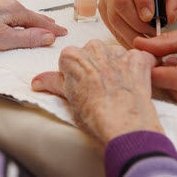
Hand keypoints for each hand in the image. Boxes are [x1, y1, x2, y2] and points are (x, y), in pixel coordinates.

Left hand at [0, 0, 66, 51]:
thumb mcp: (2, 39)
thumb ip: (26, 38)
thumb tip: (49, 36)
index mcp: (12, 8)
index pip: (37, 20)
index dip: (51, 28)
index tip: (64, 33)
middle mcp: (3, 3)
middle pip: (28, 14)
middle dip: (42, 21)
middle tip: (56, 28)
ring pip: (17, 13)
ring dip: (30, 20)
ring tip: (39, 25)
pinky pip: (7, 14)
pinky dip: (17, 19)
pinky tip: (13, 23)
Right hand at [31, 40, 163, 144]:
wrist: (124, 129)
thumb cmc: (95, 119)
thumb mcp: (69, 100)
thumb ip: (53, 83)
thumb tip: (37, 81)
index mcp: (73, 56)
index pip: (70, 58)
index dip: (75, 73)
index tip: (81, 86)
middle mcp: (95, 49)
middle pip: (92, 52)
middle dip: (96, 66)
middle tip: (99, 89)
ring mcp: (118, 53)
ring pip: (115, 54)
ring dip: (117, 66)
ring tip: (118, 90)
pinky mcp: (139, 60)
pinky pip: (139, 58)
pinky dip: (139, 69)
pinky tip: (135, 85)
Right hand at [98, 0, 176, 47]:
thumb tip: (170, 17)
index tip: (151, 17)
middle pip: (120, 0)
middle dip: (137, 23)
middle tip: (152, 33)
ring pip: (113, 15)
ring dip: (130, 33)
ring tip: (146, 39)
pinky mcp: (103, 4)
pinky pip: (109, 24)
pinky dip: (123, 36)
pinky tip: (136, 41)